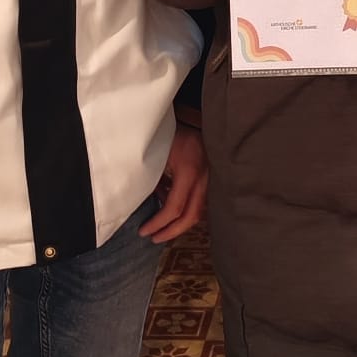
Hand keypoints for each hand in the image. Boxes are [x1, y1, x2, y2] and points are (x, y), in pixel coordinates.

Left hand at [140, 125, 207, 242]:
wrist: (196, 117)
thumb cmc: (173, 132)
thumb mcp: (159, 153)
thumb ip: (154, 178)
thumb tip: (148, 202)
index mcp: (189, 172)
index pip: (174, 207)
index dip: (159, 223)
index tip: (144, 231)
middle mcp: (204, 179)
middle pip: (191, 217)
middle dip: (171, 231)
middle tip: (154, 238)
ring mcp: (211, 180)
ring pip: (198, 211)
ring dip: (179, 222)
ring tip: (161, 227)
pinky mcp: (212, 179)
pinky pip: (200, 201)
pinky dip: (185, 209)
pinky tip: (170, 206)